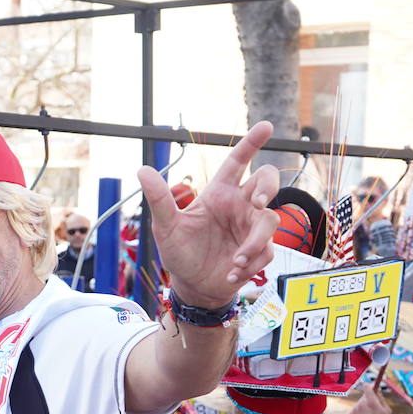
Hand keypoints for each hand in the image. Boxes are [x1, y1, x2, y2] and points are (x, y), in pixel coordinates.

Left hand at [138, 122, 280, 308]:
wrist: (192, 286)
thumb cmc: (180, 252)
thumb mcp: (166, 226)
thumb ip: (159, 199)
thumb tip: (143, 170)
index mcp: (219, 193)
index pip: (238, 161)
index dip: (251, 143)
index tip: (266, 127)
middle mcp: (239, 206)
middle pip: (266, 181)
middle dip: (268, 186)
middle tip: (257, 202)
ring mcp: (250, 228)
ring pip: (270, 220)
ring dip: (255, 242)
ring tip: (237, 261)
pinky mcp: (258, 251)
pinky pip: (267, 252)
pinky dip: (251, 265)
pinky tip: (232, 275)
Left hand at [349, 389, 392, 413]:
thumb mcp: (387, 411)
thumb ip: (381, 398)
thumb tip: (377, 389)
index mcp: (371, 402)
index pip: (366, 387)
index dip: (370, 386)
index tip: (373, 387)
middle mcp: (360, 405)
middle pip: (364, 396)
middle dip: (369, 400)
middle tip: (375, 408)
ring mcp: (354, 410)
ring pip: (359, 404)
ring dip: (364, 408)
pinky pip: (356, 411)